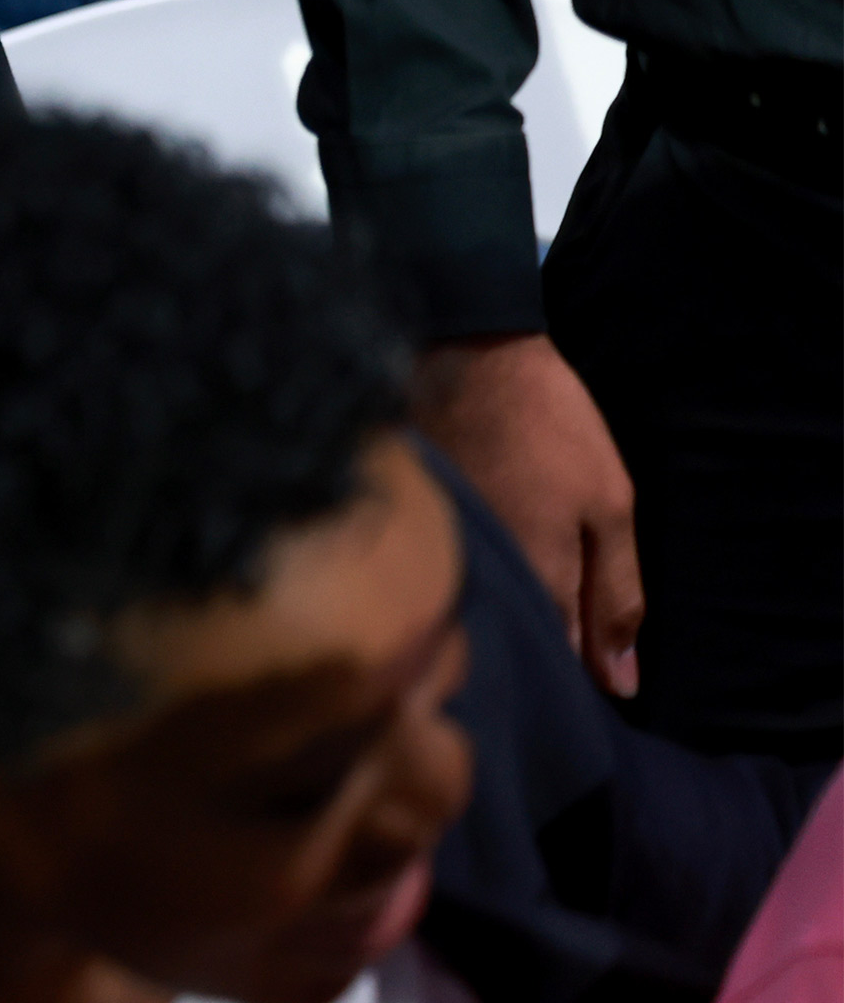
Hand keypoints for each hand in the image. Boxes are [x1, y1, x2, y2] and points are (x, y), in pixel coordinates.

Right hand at [414, 334, 642, 695]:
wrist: (469, 358)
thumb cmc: (552, 429)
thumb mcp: (610, 506)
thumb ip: (618, 597)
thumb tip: (622, 682)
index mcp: (539, 584)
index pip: (564, 663)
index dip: (583, 673)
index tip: (597, 675)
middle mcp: (484, 581)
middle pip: (515, 640)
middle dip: (540, 652)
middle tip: (561, 639)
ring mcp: (445, 555)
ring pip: (479, 610)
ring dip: (501, 616)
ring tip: (519, 605)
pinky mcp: (418, 528)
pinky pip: (449, 575)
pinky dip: (468, 578)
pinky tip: (478, 565)